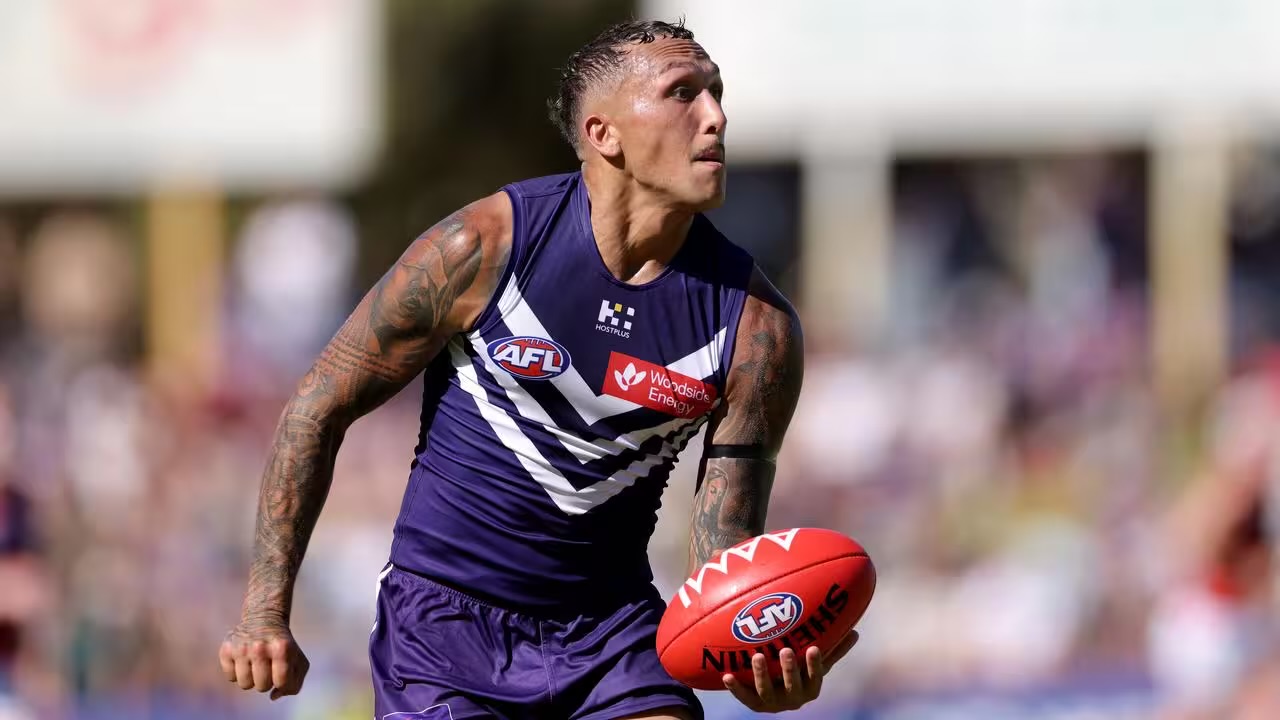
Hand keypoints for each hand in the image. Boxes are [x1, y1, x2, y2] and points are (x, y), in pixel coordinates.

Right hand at [218, 616, 309, 700]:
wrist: (264, 619)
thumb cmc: (283, 646)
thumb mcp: (298, 660)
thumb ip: (295, 683)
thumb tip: (274, 696)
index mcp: (282, 648)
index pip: (281, 682)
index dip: (282, 684)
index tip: (281, 675)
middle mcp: (260, 647)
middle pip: (262, 687)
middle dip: (267, 681)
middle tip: (268, 667)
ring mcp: (241, 648)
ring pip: (245, 685)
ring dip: (251, 679)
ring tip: (255, 665)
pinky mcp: (226, 649)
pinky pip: (230, 678)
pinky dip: (237, 673)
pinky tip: (244, 661)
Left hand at [723, 630, 857, 712]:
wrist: (774, 696)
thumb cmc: (799, 673)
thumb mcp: (815, 664)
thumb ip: (833, 650)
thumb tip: (856, 632)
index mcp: (810, 688)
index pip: (815, 678)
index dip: (814, 665)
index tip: (812, 648)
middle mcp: (793, 699)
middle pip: (792, 687)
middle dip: (789, 670)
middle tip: (785, 650)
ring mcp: (773, 703)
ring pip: (767, 692)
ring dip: (762, 675)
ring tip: (757, 656)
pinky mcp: (756, 705)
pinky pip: (745, 698)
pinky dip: (736, 688)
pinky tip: (727, 676)